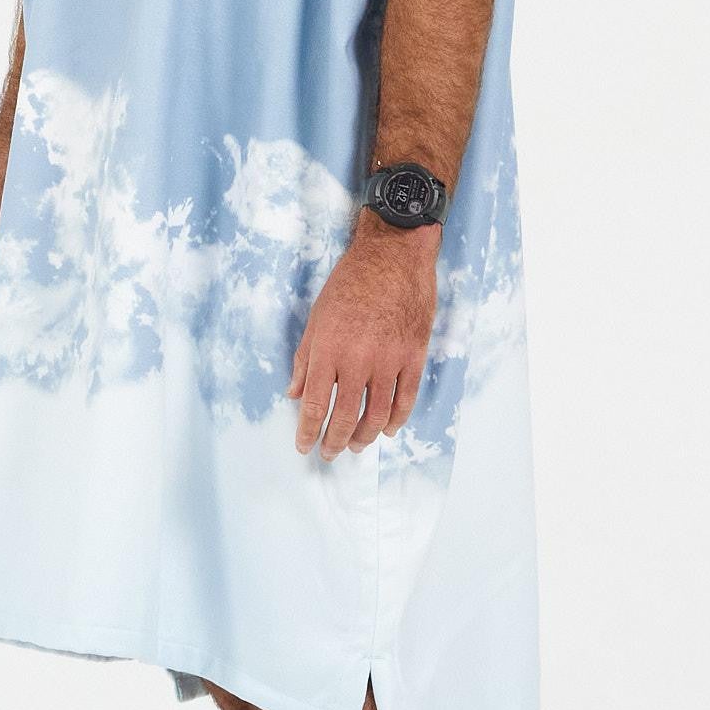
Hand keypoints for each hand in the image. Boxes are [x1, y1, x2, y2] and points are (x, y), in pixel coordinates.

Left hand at [286, 214, 441, 457]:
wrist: (393, 255)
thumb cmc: (350, 282)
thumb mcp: (317, 317)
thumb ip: (305, 359)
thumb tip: (295, 394)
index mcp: (328, 350)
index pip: (315, 404)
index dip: (308, 431)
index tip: (304, 446)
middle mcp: (358, 360)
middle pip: (345, 415)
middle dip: (335, 441)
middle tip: (329, 453)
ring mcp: (390, 360)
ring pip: (378, 414)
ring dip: (365, 436)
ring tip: (356, 446)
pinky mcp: (414, 355)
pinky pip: (406, 398)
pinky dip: (397, 419)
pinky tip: (388, 429)